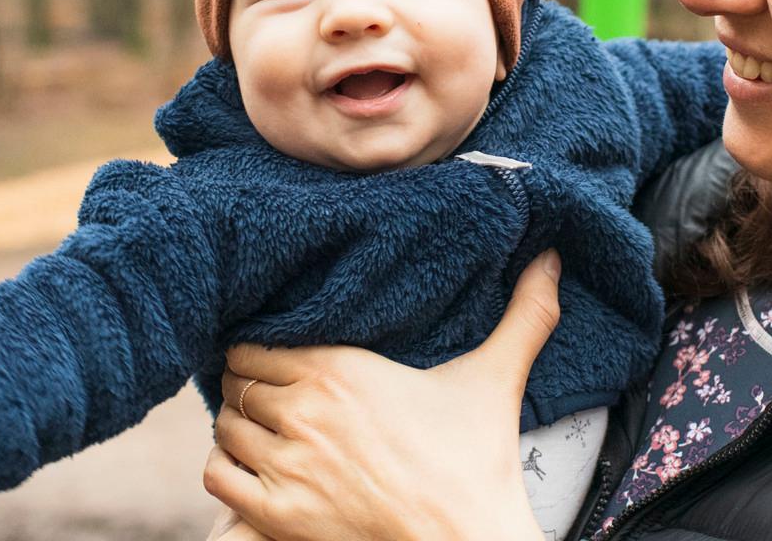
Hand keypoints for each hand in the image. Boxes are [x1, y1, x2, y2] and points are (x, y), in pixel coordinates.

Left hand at [203, 250, 563, 540]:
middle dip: (247, 387)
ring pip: (225, 427)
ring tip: (258, 431)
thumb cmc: (478, 462)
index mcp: (343, 369)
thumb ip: (524, 315)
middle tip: (266, 397)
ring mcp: (289, 464)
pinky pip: (218, 477)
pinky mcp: (278, 514)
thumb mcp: (495, 379)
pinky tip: (250, 468)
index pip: (258, 344)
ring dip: (236, 427)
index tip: (273, 359)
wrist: (467, 540)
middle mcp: (307, 410)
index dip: (259, 351)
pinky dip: (225, 469)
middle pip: (237, 382)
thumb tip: (553, 258)